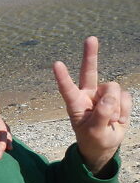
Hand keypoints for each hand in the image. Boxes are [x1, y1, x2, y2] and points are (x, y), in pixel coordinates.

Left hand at [53, 36, 130, 175]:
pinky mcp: (118, 97)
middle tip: (91, 38)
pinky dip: (125, 110)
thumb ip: (100, 116)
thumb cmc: (93, 139)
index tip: (56, 64)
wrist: (104, 145)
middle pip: (90, 71)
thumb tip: (108, 100)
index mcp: (75, 103)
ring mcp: (103, 95)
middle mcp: (88, 94)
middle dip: (91, 55)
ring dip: (116, 107)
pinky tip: (118, 119)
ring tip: (110, 121)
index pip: (67, 88)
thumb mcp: (94, 132)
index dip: (63, 77)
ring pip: (114, 89)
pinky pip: (126, 97)